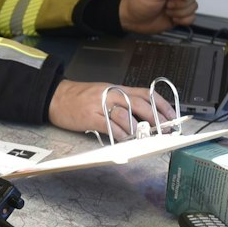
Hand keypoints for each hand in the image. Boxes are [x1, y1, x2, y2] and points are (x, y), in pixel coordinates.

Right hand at [47, 80, 176, 137]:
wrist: (55, 96)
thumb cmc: (80, 98)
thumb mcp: (105, 93)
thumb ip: (122, 101)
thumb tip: (143, 116)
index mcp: (117, 88)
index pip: (145, 93)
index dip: (161, 105)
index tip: (171, 116)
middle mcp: (111, 94)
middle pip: (139, 104)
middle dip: (155, 118)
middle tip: (163, 129)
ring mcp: (100, 105)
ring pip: (125, 115)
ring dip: (136, 128)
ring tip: (141, 137)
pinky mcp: (89, 116)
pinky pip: (109, 126)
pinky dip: (119, 134)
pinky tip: (123, 139)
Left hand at [118, 0, 198, 33]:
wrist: (131, 19)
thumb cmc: (138, 2)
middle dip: (181, 3)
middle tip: (167, 4)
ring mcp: (178, 5)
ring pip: (193, 8)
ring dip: (180, 12)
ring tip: (166, 11)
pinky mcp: (178, 17)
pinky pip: (191, 18)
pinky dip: (183, 21)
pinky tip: (172, 19)